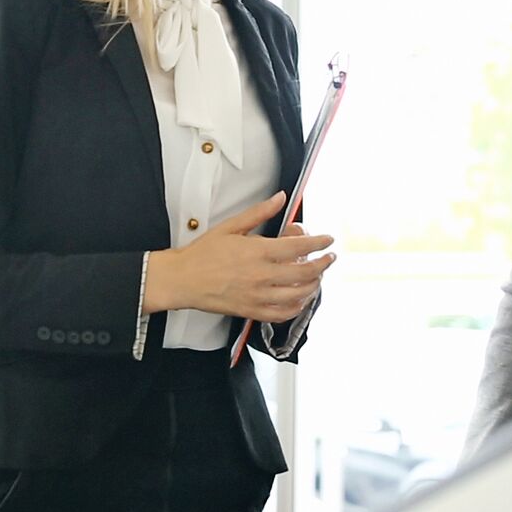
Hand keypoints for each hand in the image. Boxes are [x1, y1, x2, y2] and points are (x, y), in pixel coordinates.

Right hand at [145, 191, 336, 321]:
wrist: (182, 279)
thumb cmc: (203, 254)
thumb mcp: (231, 226)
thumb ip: (259, 212)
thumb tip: (280, 198)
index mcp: (257, 251)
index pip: (299, 247)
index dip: (318, 242)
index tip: (327, 240)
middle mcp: (261, 275)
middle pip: (305, 272)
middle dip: (323, 264)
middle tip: (328, 258)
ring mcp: (258, 296)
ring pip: (298, 294)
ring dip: (314, 284)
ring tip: (318, 277)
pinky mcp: (252, 311)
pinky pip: (283, 313)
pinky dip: (297, 306)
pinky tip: (300, 298)